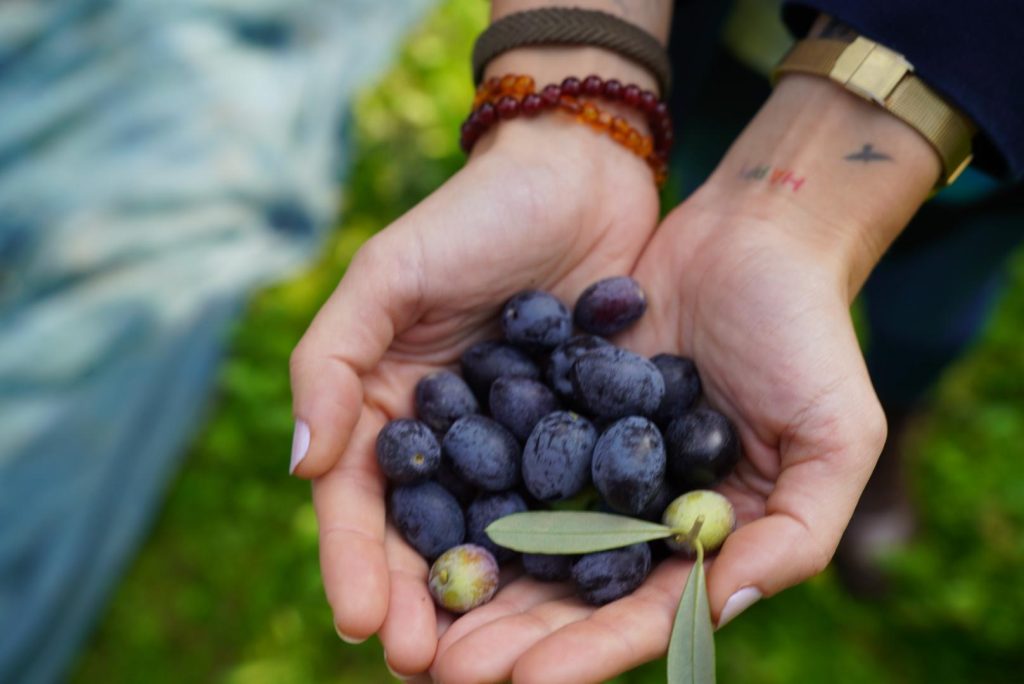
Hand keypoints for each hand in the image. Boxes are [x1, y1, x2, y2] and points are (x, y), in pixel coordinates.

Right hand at [288, 118, 658, 675]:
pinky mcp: (590, 438)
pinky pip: (579, 506)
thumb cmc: (472, 218)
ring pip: (504, 541)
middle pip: (432, 542)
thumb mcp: (388, 276)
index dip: (358, 566)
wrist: (579, 175)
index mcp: (391, 411)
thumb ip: (333, 363)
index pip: (362, 505)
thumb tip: (301, 466)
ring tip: (504, 665)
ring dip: (500, 605)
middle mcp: (454, 443)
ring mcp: (524, 446)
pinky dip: (577, 555)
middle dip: (430, 608)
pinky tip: (587, 601)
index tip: (365, 624)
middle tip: (437, 672)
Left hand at [429, 74, 940, 682]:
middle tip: (444, 669)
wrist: (750, 235)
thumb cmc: (807, 334)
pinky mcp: (547, 405)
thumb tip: (721, 606)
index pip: (641, 613)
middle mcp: (634, 511)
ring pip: (519, 535)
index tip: (529, 683)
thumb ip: (795, 532)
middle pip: (565, 590)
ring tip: (412, 617)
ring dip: (471, 578)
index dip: (588, 650)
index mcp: (698, 537)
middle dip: (508, 633)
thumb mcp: (834, 436)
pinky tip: (412, 516)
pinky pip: (499, 454)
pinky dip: (460, 488)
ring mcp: (585, 461)